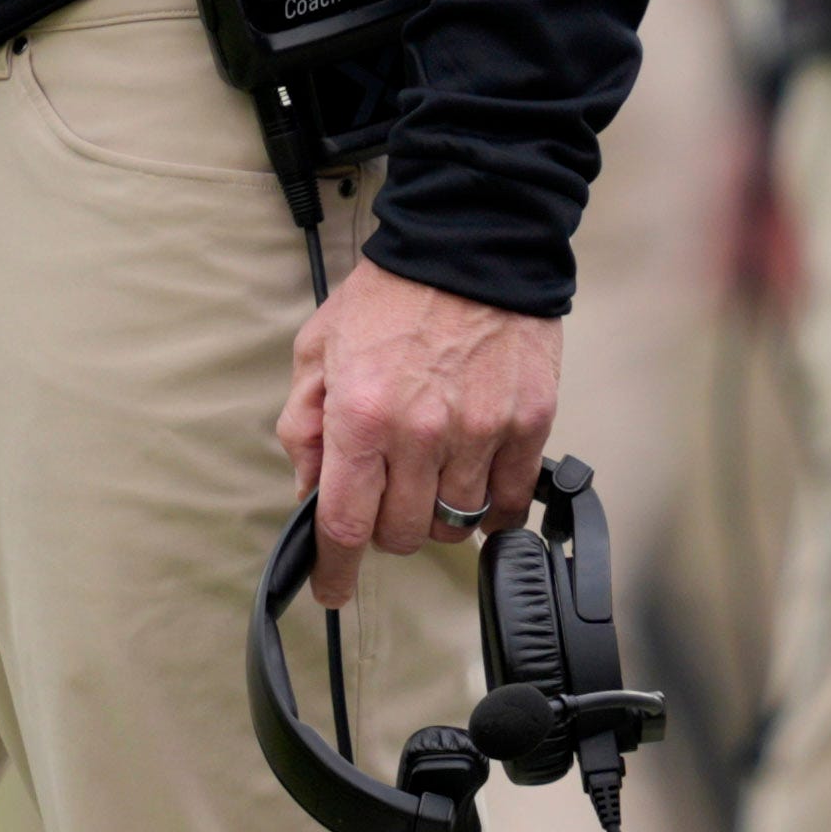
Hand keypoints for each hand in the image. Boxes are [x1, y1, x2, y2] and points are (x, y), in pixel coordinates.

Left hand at [277, 260, 562, 609]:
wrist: (470, 242)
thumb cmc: (393, 293)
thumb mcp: (318, 347)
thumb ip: (303, 423)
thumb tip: (308, 486)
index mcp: (360, 414)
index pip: (344, 523)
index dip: (335, 571)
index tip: (332, 589)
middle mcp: (420, 432)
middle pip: (400, 534)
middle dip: (385, 529)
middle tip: (386, 497)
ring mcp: (480, 431)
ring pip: (453, 523)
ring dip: (436, 515)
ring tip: (432, 478)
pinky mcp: (527, 424)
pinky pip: (510, 501)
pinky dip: (492, 510)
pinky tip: (479, 488)